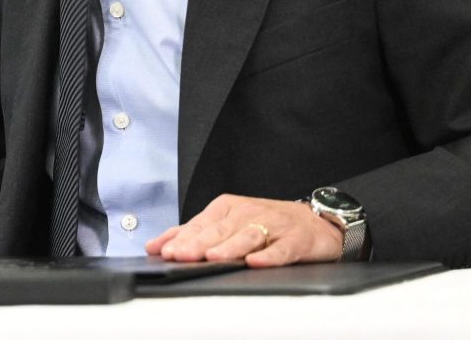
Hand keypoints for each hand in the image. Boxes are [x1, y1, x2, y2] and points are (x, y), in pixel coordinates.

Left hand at [144, 193, 343, 266]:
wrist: (315, 221)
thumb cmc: (266, 223)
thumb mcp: (227, 222)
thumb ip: (192, 233)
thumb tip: (155, 245)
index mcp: (228, 208)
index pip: (200, 224)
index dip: (181, 239)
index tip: (164, 251)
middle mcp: (248, 213)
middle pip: (220, 230)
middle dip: (198, 243)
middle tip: (179, 255)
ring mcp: (273, 225)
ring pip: (248, 236)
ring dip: (229, 247)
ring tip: (213, 257)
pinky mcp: (296, 240)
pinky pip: (281, 249)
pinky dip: (269, 256)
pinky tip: (256, 262)